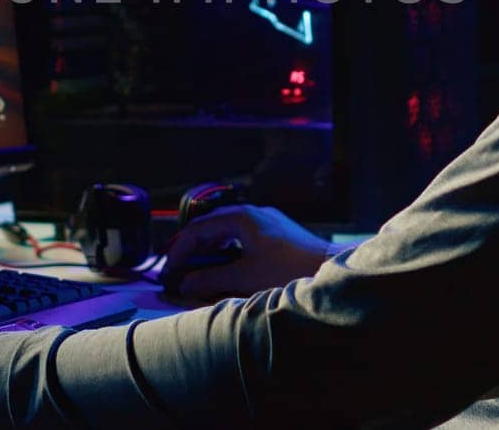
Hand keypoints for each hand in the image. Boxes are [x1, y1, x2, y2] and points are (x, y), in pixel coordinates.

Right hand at [161, 204, 332, 299]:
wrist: (329, 270)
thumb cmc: (288, 270)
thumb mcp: (244, 277)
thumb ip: (211, 280)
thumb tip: (186, 284)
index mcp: (241, 218)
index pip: (198, 229)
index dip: (180, 250)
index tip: (169, 270)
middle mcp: (252, 213)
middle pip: (210, 227)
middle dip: (192, 249)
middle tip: (177, 269)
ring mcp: (266, 221)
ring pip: (226, 232)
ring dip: (209, 251)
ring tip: (197, 270)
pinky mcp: (276, 233)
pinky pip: (241, 237)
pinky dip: (226, 251)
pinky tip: (224, 267)